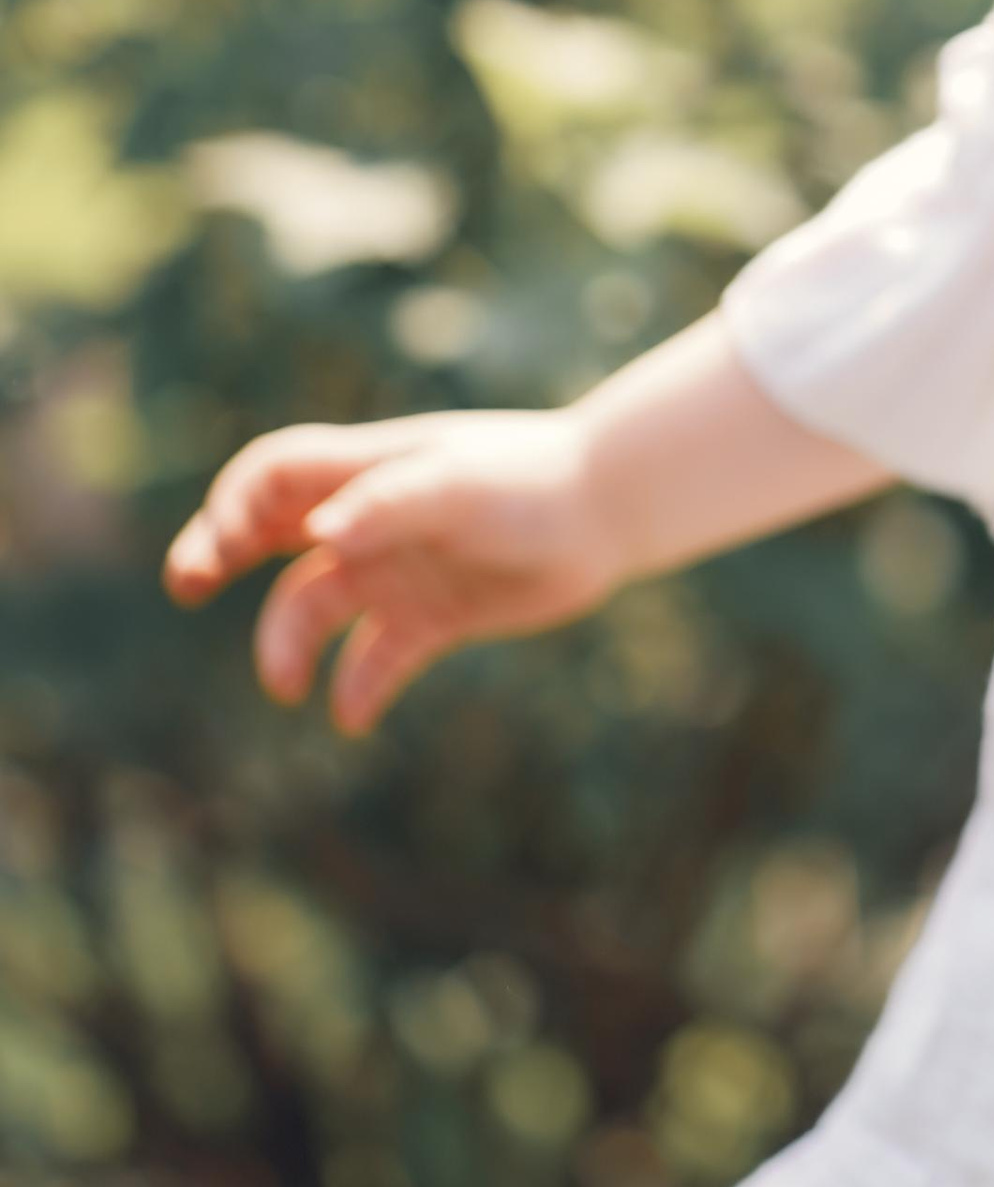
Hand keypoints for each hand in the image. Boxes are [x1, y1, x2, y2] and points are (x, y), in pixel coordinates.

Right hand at [163, 411, 622, 737]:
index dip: (233, 503)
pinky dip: (358, 686)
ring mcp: (400, 567)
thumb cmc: (530, 482)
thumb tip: (318, 536)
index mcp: (366, 471)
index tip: (225, 548)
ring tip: (289, 684)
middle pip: (268, 533)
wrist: (611, 510)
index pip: (272, 475)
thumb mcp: (457, 486)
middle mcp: (372, 520)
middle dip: (217, 554)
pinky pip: (377, 658)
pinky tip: (351, 715)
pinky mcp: (435, 615)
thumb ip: (388, 504)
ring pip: (315, 605)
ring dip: (289, 644)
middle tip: (188, 584)